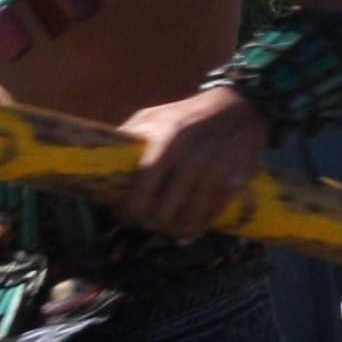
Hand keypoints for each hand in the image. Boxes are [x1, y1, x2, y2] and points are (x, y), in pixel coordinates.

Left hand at [119, 86, 264, 238]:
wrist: (240, 109)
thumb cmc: (190, 114)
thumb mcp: (157, 115)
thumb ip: (130, 134)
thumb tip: (101, 156)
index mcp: (169, 139)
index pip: (145, 187)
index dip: (131, 209)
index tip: (124, 215)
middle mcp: (193, 157)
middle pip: (163, 210)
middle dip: (149, 222)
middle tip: (144, 223)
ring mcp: (215, 172)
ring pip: (186, 220)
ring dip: (170, 230)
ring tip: (163, 228)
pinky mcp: (233, 183)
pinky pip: (208, 217)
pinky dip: (194, 230)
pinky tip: (185, 233)